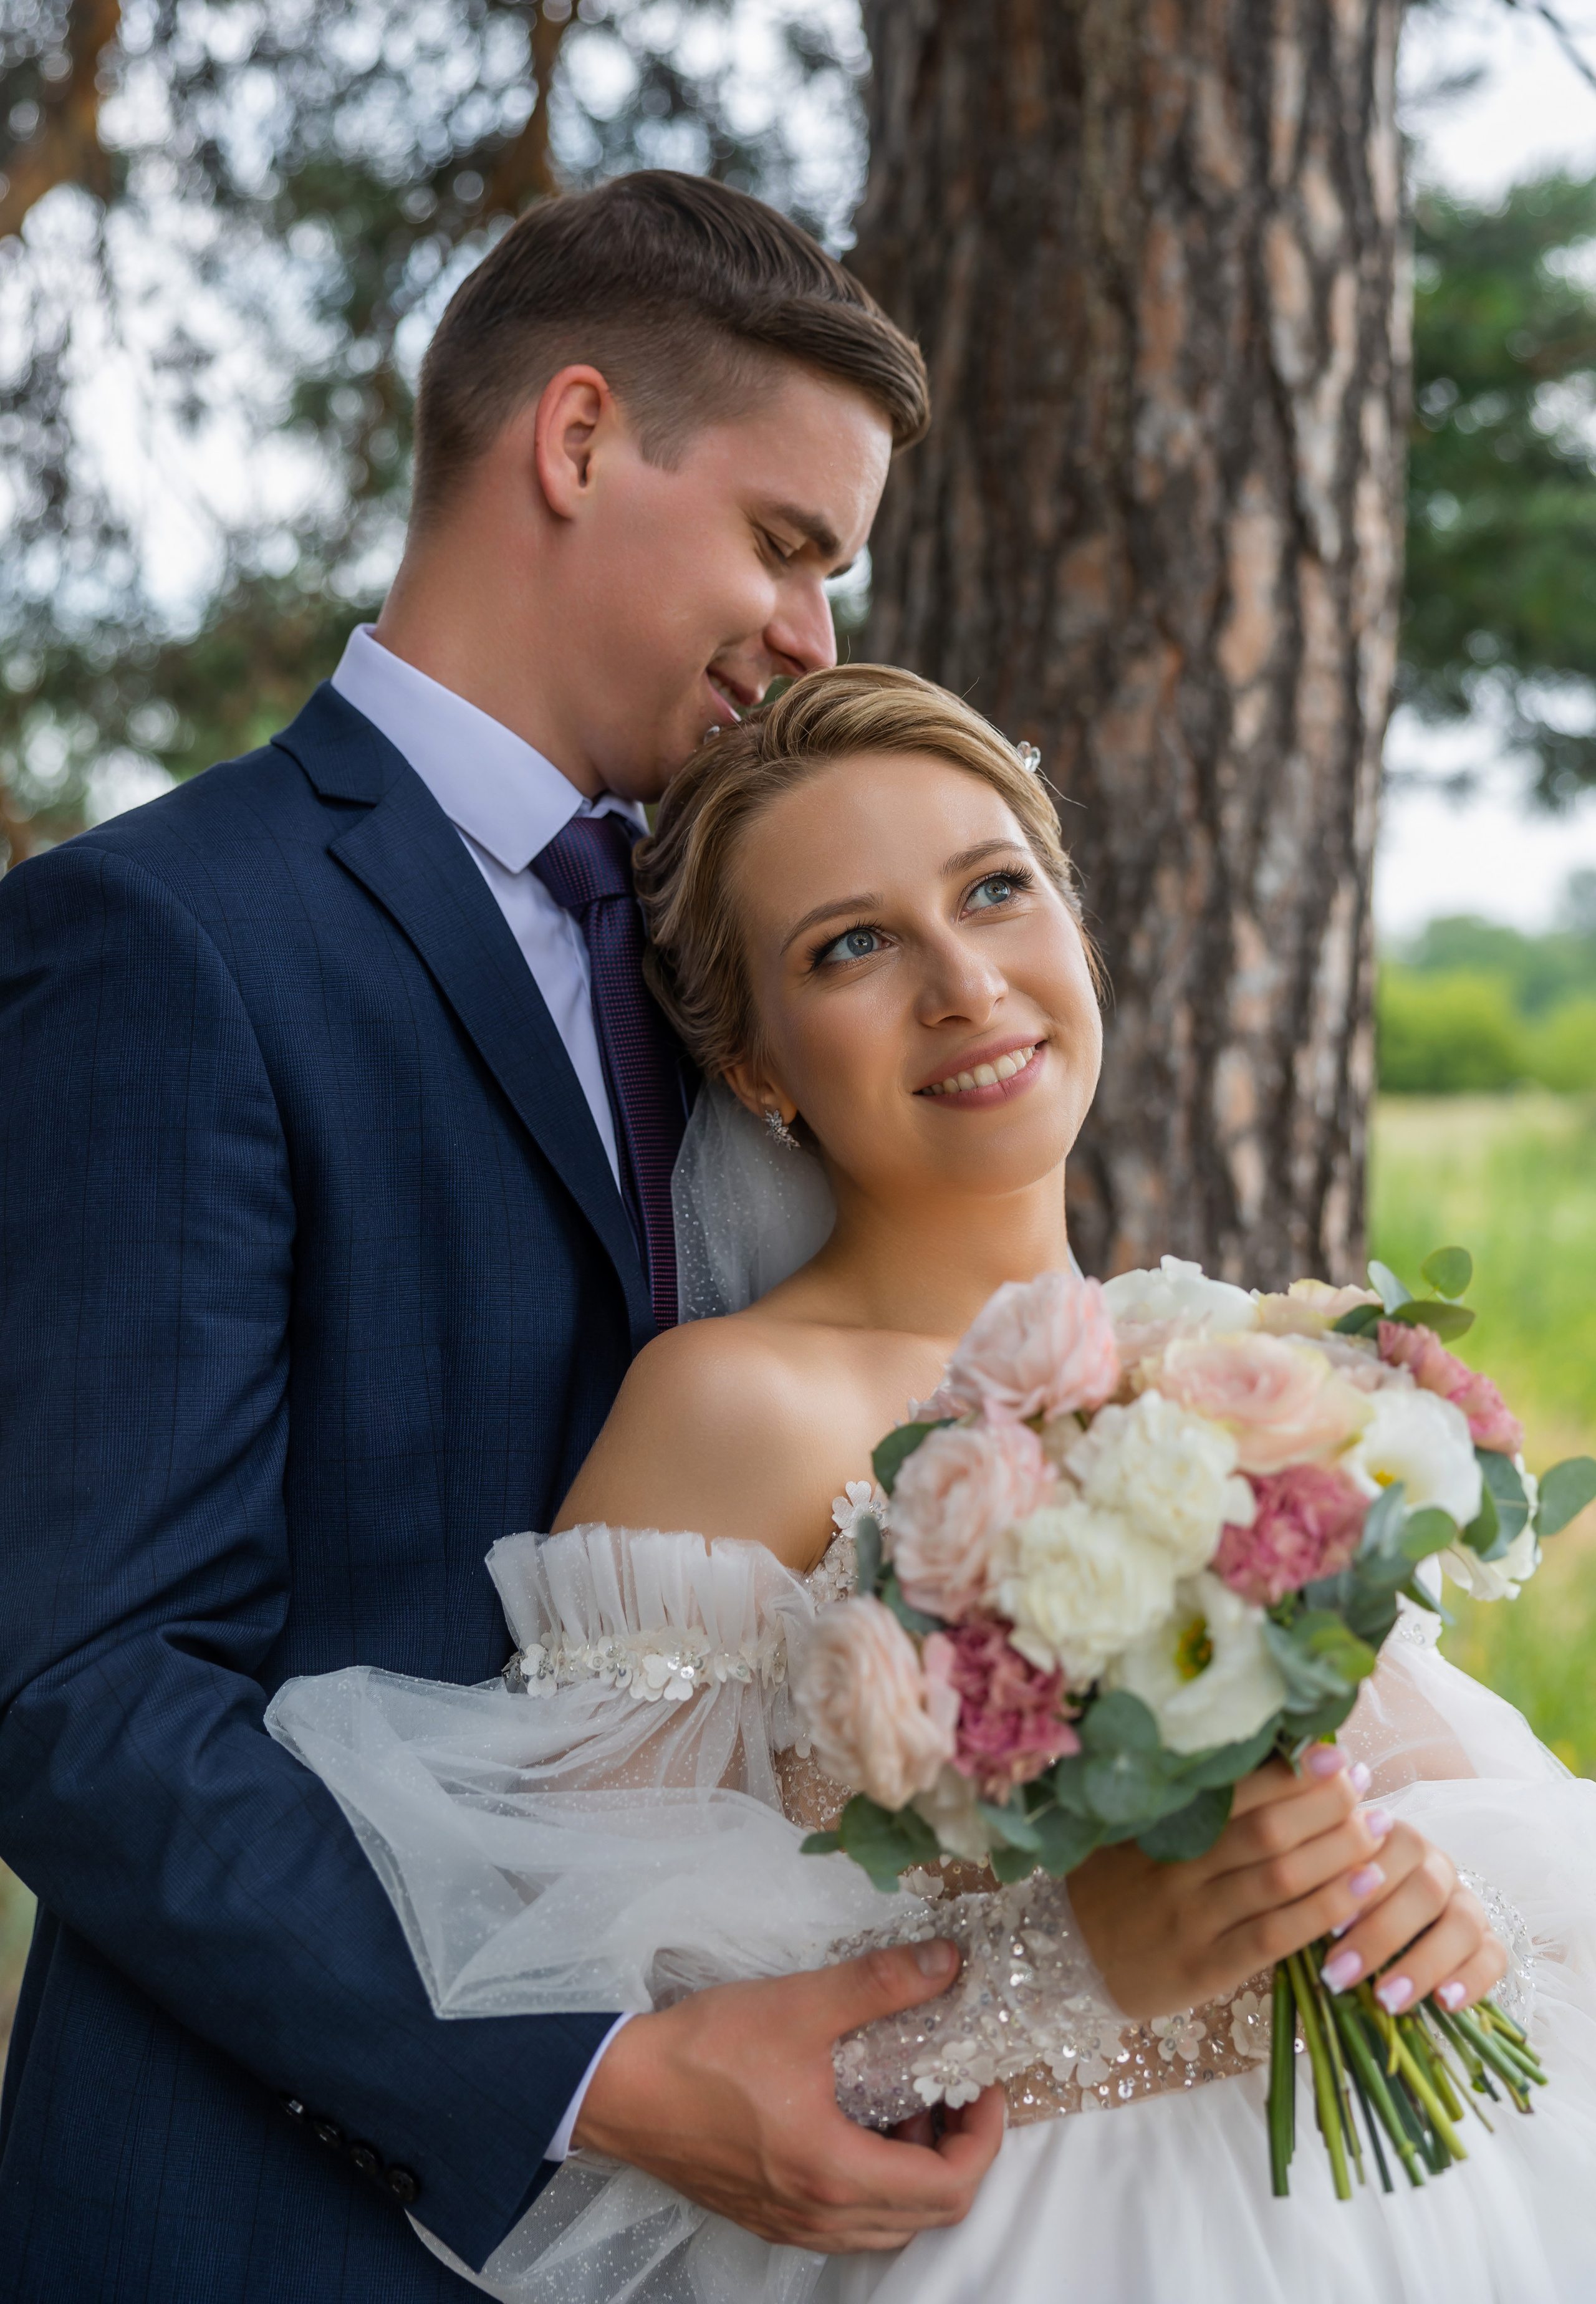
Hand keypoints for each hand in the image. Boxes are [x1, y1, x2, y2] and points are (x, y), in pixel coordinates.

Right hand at [571, 1941, 1004, 2250]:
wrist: (619, 2092)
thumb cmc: (703, 2053)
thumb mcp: (800, 2005)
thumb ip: (879, 1984)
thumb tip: (946, 1962)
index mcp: (836, 2173)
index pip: (950, 2187)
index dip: (986, 2138)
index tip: (987, 2087)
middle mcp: (819, 2215)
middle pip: (929, 2215)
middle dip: (959, 2152)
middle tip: (956, 2091)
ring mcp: (791, 2223)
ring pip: (888, 2224)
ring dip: (916, 2170)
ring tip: (910, 2102)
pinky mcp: (766, 2214)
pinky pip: (847, 2219)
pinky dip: (874, 2180)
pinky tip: (858, 2121)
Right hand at [1069, 1747, 1397, 2018]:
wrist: (1066, 1962)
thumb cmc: (1112, 1885)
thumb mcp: (1129, 1831)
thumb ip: (1183, 1805)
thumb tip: (1261, 1761)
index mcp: (1158, 1827)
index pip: (1236, 1791)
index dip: (1291, 1771)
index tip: (1333, 1753)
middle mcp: (1177, 1869)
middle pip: (1266, 1830)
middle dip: (1325, 1803)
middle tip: (1363, 1782)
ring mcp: (1194, 1920)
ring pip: (1279, 1879)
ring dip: (1338, 1851)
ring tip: (1377, 1829)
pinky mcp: (1208, 1967)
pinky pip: (1275, 1936)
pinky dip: (1324, 1911)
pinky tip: (1363, 1891)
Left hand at [1315, 1822, 1507, 2013]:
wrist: (1385, 1921)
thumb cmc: (1342, 1902)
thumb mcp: (1327, 1886)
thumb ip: (1320, 1885)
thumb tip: (1295, 1905)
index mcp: (1397, 1839)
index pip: (1391, 1847)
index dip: (1364, 1886)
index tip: (1329, 1925)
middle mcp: (1437, 1866)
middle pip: (1425, 1889)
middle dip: (1380, 1935)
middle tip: (1338, 1975)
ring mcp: (1467, 1902)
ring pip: (1461, 1924)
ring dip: (1422, 1964)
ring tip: (1385, 2000)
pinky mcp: (1489, 1940)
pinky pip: (1494, 1957)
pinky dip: (1472, 1979)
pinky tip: (1444, 2003)